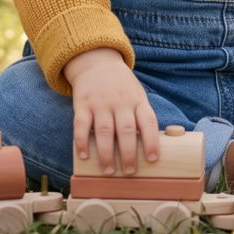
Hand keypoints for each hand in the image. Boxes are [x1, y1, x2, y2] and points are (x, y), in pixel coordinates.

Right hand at [64, 47, 159, 174]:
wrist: (97, 62)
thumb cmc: (122, 87)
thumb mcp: (137, 95)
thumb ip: (141, 117)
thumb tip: (148, 150)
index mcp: (138, 100)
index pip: (148, 121)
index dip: (151, 141)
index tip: (152, 159)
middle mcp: (121, 102)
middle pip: (127, 129)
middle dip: (129, 152)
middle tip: (129, 171)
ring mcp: (101, 103)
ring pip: (105, 130)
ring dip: (106, 152)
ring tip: (109, 170)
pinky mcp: (83, 104)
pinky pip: (81, 125)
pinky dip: (82, 141)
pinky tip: (83, 156)